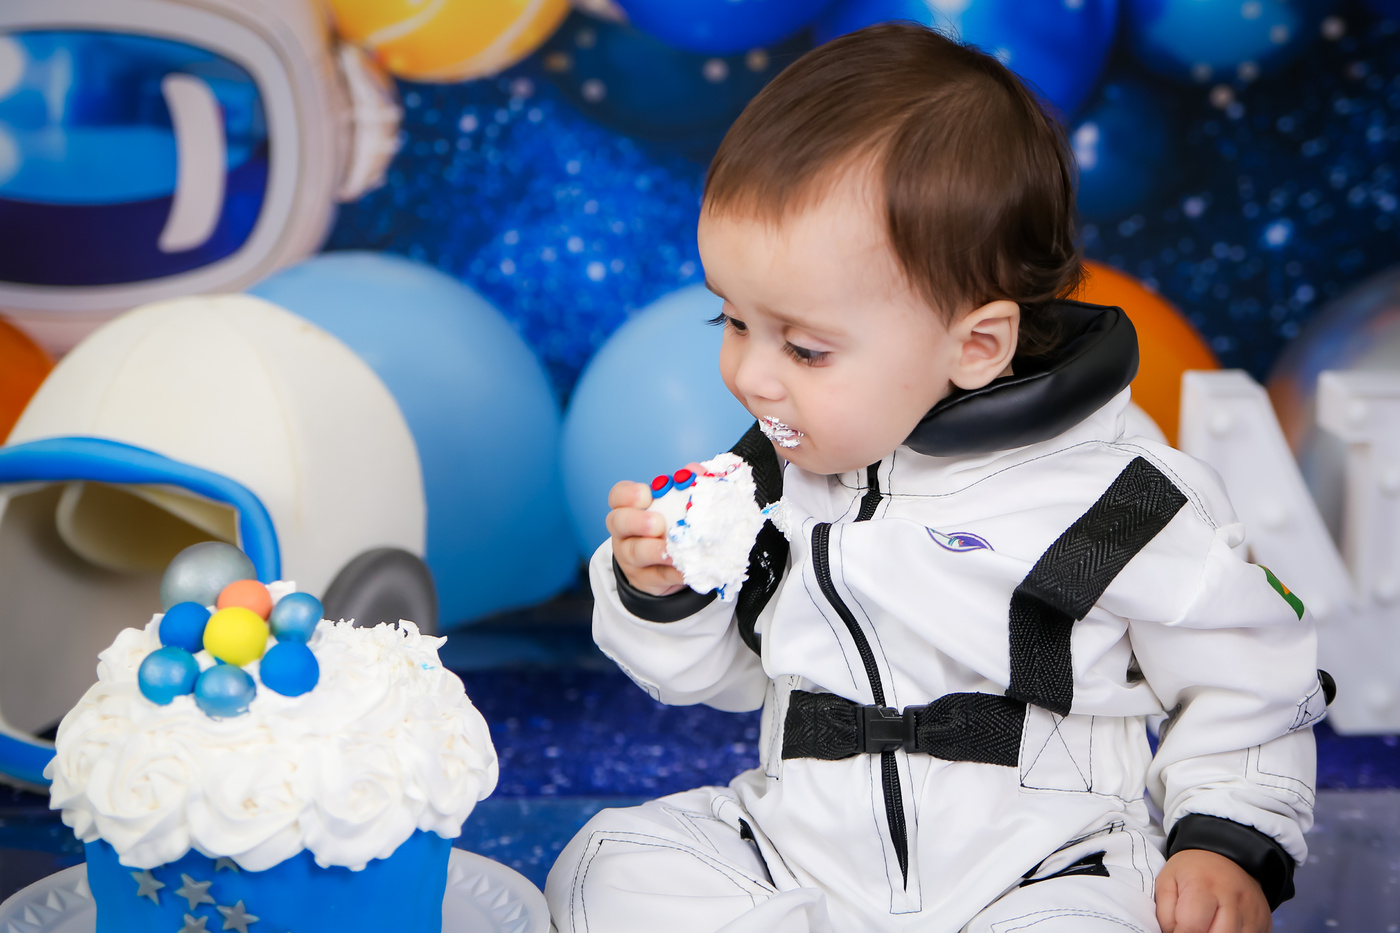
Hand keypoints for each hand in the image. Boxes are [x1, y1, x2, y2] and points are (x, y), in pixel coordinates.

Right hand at [606, 480, 684, 596]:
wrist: (666, 567)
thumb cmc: (668, 528)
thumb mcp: (675, 506)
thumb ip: (685, 487)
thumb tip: (696, 471)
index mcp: (629, 508)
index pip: (618, 496)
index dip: (628, 494)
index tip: (647, 494)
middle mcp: (624, 532)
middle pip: (618, 522)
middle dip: (636, 521)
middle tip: (658, 523)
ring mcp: (631, 558)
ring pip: (635, 553)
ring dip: (654, 551)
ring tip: (672, 552)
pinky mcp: (646, 580)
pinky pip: (658, 576)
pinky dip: (674, 573)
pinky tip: (688, 570)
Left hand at [1156, 849, 1270, 932]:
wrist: (1227, 855)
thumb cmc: (1193, 871)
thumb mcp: (1168, 882)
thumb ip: (1165, 914)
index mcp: (1204, 886)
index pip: (1192, 927)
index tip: (1176, 931)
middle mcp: (1233, 900)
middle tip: (1193, 927)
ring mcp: (1252, 913)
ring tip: (1206, 925)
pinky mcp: (1264, 922)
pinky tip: (1221, 926)